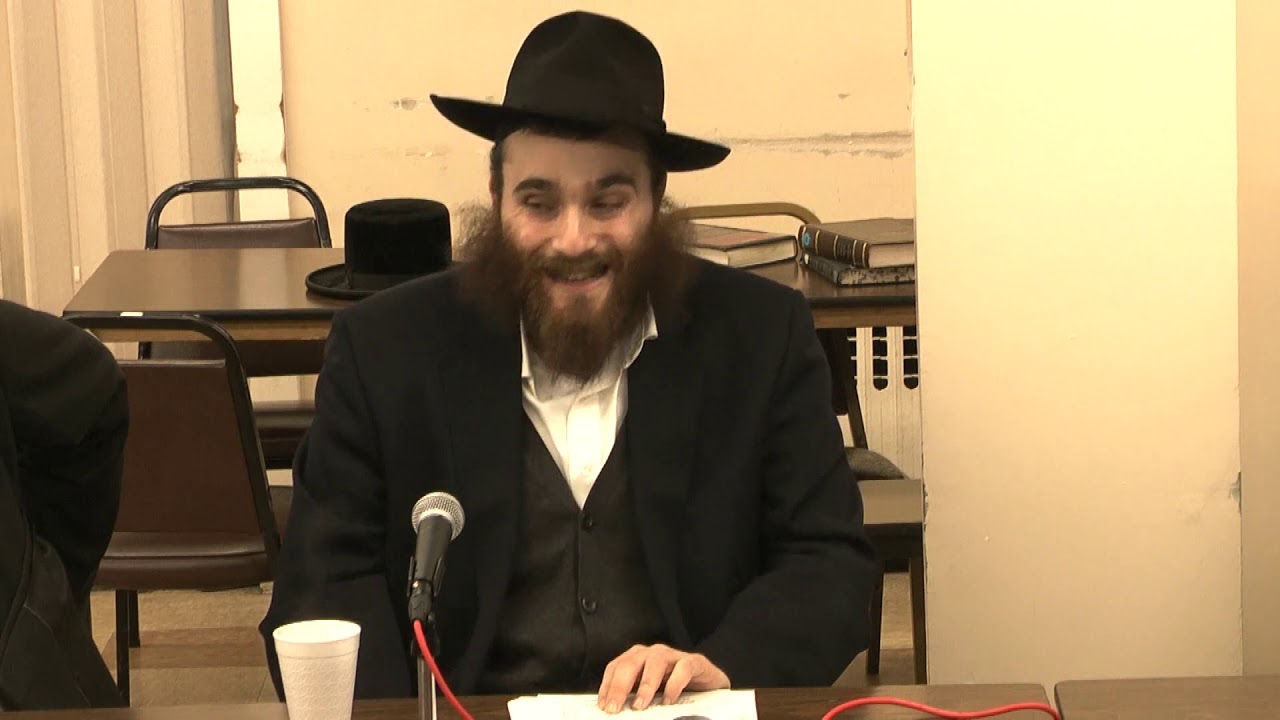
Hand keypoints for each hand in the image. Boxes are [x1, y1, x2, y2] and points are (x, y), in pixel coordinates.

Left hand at [596, 644, 729, 712]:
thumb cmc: (676, 690)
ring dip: (646, 685)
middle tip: (615, 707)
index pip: (616, 667)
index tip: (604, 706)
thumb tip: (615, 712)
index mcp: (638, 659)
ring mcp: (674, 656)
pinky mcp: (694, 662)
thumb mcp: (651, 695)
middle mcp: (653, 653)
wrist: (710, 686)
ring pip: (656, 662)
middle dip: (620, 686)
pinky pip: (683, 668)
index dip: (607, 686)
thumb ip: (635, 699)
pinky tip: (669, 700)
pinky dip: (674, 684)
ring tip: (641, 705)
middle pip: (631, 663)